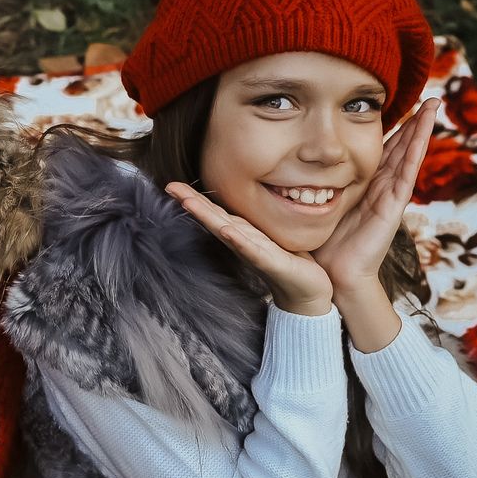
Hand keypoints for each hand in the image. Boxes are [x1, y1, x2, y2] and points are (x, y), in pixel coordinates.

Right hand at [166, 182, 332, 315]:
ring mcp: (253, 253)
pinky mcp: (270, 263)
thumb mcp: (267, 236)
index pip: (214, 212)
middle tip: (170, 187)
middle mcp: (241, 242)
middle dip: (191, 202)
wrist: (306, 292)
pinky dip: (238, 240)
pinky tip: (226, 230)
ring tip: (188, 202)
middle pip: (213, 218)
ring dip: (207, 217)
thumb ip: (251, 223)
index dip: (194, 198)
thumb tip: (242, 203)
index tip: (172, 185)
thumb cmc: (288, 262)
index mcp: (241, 233)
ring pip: (225, 231)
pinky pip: (252, 250)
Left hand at [313, 98, 438, 297]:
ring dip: (421, 129)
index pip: (381, 151)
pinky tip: (424, 132)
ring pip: (408, 155)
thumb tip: (295, 166)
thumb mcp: (319, 205)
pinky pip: (406, 173)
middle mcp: (380, 188)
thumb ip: (315, 186)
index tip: (395, 104)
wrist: (334, 275)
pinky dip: (416, 151)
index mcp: (364, 186)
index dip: (391, 129)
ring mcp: (389, 196)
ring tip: (433, 105)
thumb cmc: (324, 244)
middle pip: (400, 148)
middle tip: (427, 97)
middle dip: (413, 123)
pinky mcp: (392, 206)